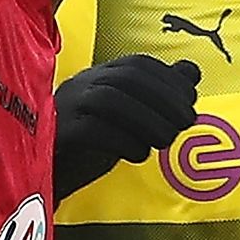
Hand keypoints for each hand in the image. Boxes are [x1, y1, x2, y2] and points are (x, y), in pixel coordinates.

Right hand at [53, 56, 201, 203]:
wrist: (48, 175)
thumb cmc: (91, 144)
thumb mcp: (130, 117)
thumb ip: (159, 94)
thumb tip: (191, 71)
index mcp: (100, 77)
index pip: (139, 64)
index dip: (170, 80)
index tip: (191, 101)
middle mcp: (82, 85)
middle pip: (128, 77)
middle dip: (165, 98)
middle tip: (185, 123)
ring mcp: (67, 108)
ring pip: (110, 100)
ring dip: (148, 120)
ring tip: (165, 141)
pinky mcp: (57, 135)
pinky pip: (91, 129)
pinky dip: (123, 140)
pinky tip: (138, 154)